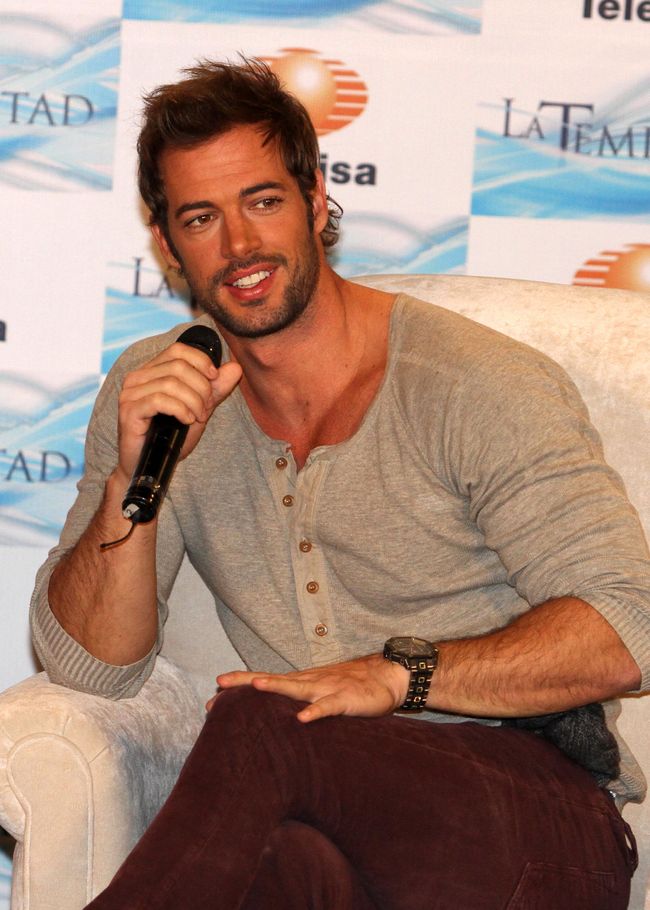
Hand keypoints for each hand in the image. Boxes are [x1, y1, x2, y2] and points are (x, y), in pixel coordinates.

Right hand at [116, 340, 241, 482]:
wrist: (153, 467)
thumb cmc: (171, 437)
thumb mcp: (199, 409)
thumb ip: (216, 389)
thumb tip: (235, 367)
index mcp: (151, 371)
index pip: (178, 350)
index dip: (201, 361)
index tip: (214, 379)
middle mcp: (137, 378)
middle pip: (178, 366)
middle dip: (201, 387)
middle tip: (206, 409)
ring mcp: (130, 393)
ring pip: (171, 383)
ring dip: (193, 401)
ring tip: (198, 417)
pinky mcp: (129, 410)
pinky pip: (160, 400)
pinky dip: (180, 409)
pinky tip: (187, 421)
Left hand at [209, 654, 409, 722]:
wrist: (387, 676)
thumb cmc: (352, 688)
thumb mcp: (322, 694)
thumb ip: (301, 702)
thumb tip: (277, 720)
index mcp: (302, 682)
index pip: (267, 680)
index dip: (241, 684)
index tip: (214, 691)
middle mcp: (310, 681)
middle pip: (273, 680)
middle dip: (246, 683)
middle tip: (219, 685)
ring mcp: (327, 688)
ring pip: (298, 688)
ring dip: (276, 687)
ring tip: (255, 688)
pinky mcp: (346, 699)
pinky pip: (328, 706)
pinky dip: (315, 711)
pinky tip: (302, 718)